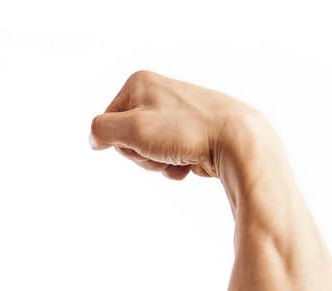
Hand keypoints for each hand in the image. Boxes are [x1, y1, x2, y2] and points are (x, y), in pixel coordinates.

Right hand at [88, 71, 261, 181]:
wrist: (237, 141)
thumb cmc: (185, 131)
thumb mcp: (133, 128)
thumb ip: (102, 130)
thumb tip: (94, 138)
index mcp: (139, 83)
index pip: (106, 123)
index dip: (119, 142)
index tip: (141, 141)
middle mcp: (157, 93)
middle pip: (126, 138)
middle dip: (141, 155)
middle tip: (161, 152)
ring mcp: (175, 112)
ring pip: (146, 151)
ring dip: (157, 163)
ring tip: (178, 157)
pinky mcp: (190, 131)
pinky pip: (167, 156)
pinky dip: (174, 166)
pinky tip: (190, 162)